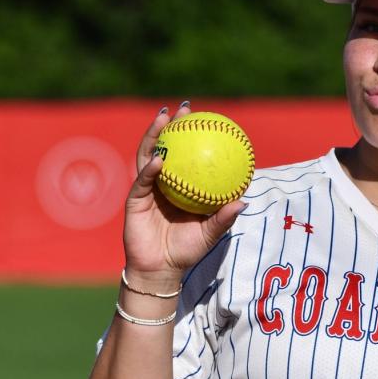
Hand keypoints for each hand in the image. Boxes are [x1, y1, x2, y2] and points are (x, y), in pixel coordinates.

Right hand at [123, 102, 246, 287]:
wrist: (161, 270)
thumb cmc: (186, 251)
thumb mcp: (210, 234)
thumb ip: (223, 218)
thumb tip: (243, 201)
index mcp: (181, 186)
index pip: (188, 155)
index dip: (194, 136)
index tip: (208, 119)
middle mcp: (163, 183)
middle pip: (166, 147)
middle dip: (173, 125)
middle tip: (185, 108)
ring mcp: (146, 188)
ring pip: (149, 155)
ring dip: (155, 135)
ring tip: (164, 119)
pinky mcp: (134, 199)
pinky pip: (142, 180)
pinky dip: (150, 169)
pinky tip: (159, 159)